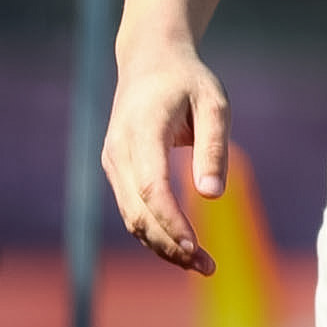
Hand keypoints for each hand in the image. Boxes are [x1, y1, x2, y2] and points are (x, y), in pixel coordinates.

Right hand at [101, 35, 229, 274]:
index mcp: (143, 128)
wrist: (149, 59)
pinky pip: (132, 210)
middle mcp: (119, 149)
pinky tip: (183, 246)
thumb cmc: (188, 80)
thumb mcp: (213, 101)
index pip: (151, 186)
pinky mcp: (115, 170)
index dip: (170, 220)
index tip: (195, 247)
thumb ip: (214, 145)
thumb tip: (213, 195)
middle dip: (170, 244)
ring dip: (162, 245)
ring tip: (202, 264)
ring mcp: (112, 162)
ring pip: (132, 217)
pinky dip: (155, 232)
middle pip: (138, 211)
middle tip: (208, 266)